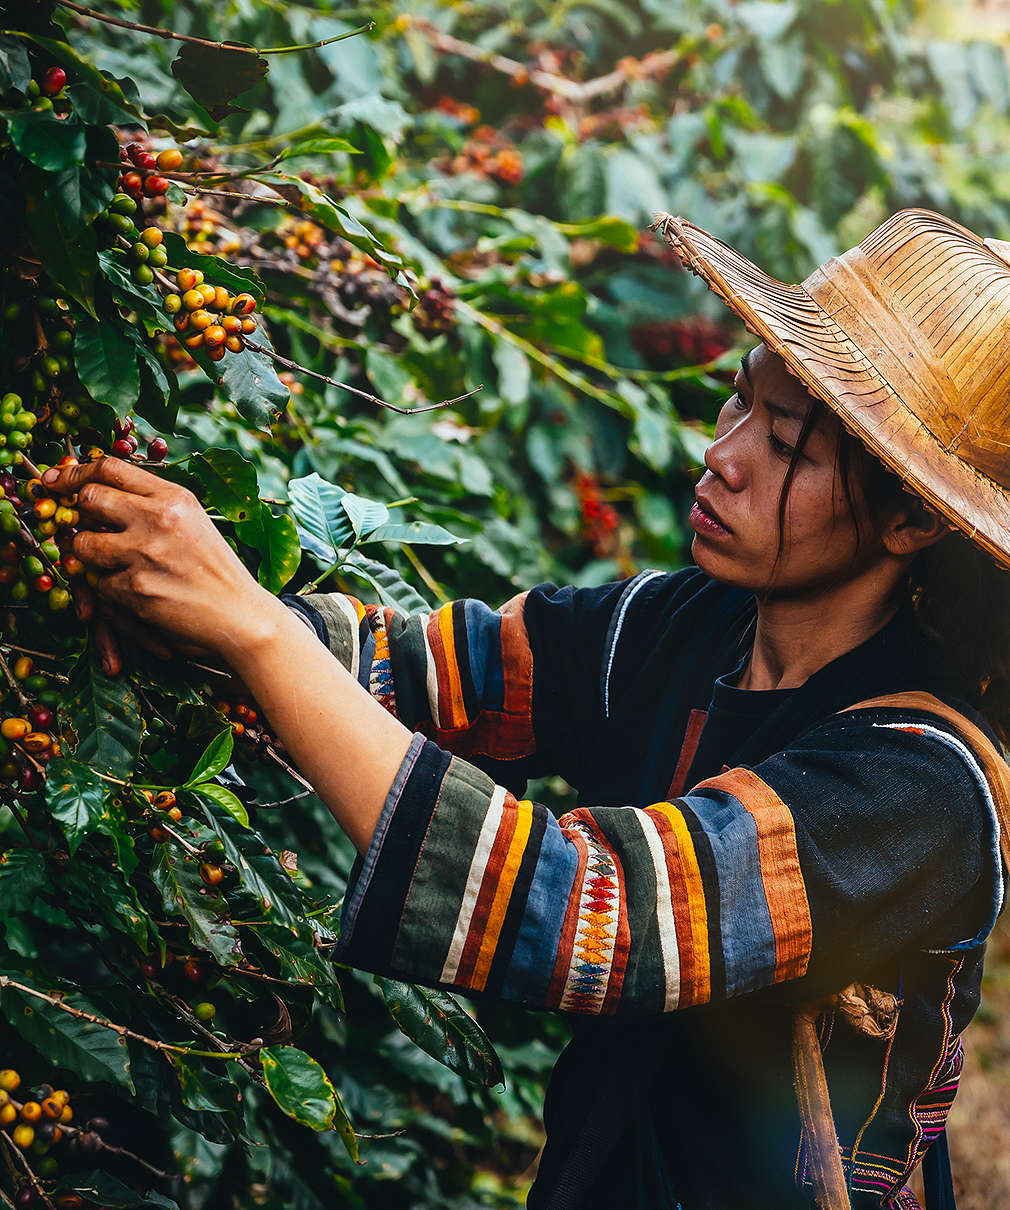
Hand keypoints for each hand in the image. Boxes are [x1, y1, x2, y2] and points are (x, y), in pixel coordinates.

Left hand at [43, 458, 282, 663]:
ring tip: (121, 569)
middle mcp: (158, 518)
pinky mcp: (135, 589)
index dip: (76, 472)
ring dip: (93, 559)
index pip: (111, 468)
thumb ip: (153, 504)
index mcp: (174, 498)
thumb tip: (98, 490)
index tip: (57, 480)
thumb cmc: (216, 571)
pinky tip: (141, 596)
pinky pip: (99, 585)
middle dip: (80, 514)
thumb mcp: (193, 523)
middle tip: (87, 529)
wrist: (241, 617)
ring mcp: (144, 553)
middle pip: (90, 498)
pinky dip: (113, 593)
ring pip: (83, 545)